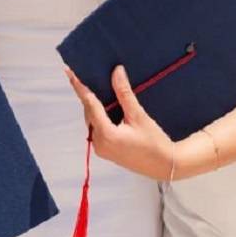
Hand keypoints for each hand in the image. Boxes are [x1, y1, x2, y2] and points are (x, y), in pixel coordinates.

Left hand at [65, 66, 174, 180]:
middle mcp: (99, 143)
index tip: (70, 72)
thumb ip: (124, 93)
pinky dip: (99, 116)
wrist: (165, 165)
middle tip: (84, 76)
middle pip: (89, 112)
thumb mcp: (139, 116)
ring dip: (93, 105)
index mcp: (106, 135)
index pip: (90, 104)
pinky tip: (104, 105)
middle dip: (87, 95)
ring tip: (93, 87)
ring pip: (92, 121)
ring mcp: (101, 148)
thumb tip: (116, 71)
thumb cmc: (154, 143)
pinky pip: (97, 129)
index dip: (80, 87)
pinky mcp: (105, 150)